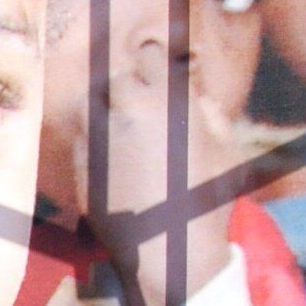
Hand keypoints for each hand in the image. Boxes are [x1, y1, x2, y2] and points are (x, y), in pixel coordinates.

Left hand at [81, 66, 236, 305]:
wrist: (169, 252)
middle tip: (144, 101)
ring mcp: (98, 137)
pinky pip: (82, 135)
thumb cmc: (206, 200)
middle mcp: (127, 112)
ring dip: (106, 106)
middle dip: (130, 84)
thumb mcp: (224, 148)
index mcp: (166, 100)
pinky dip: (94, 136)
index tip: (162, 70)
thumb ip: (208, 111)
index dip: (157, 61)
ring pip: (92, 101)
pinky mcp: (81, 164)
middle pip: (117, 76)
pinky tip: (113, 153)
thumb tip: (195, 93)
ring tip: (124, 122)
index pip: (151, 54)